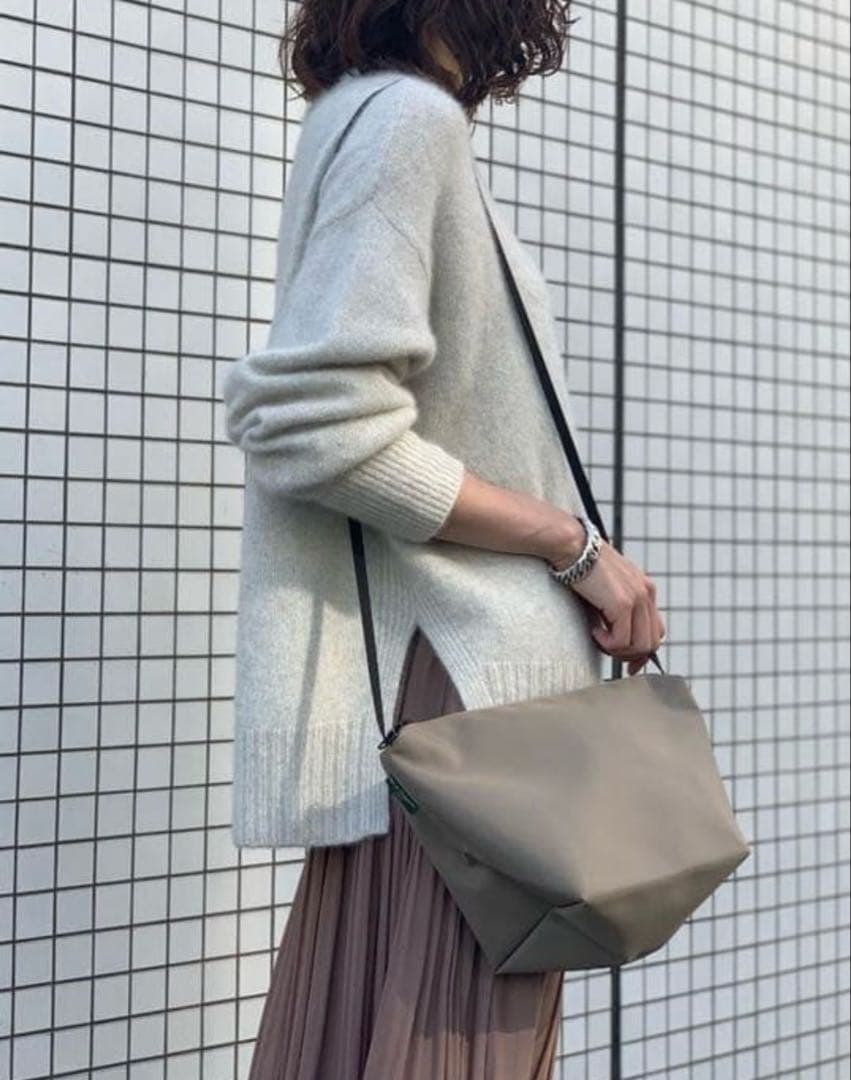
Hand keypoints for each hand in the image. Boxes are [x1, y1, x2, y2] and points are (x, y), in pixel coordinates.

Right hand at [550, 534, 665, 674]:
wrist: (573, 547)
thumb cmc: (583, 566)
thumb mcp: (608, 589)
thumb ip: (618, 610)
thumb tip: (616, 638)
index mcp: (645, 589)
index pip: (657, 631)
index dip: (644, 651)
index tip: (629, 663)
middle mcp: (647, 593)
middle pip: (652, 642)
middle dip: (631, 655)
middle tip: (608, 650)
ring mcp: (637, 598)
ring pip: (640, 645)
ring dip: (617, 650)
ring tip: (598, 638)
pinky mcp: (623, 604)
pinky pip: (622, 640)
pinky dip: (607, 643)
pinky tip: (594, 630)